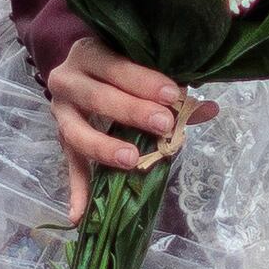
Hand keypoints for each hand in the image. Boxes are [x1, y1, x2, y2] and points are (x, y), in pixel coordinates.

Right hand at [45, 36, 210, 225]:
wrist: (81, 69)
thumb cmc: (118, 67)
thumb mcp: (139, 67)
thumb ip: (169, 89)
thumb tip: (208, 109)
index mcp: (89, 53)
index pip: (116, 66)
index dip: (144, 81)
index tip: (173, 95)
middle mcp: (67, 80)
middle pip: (98, 97)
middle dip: (132, 111)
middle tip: (163, 124)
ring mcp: (60, 112)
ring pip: (78, 132)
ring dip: (104, 148)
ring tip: (132, 160)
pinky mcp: (61, 139)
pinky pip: (70, 166)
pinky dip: (76, 191)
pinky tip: (79, 215)